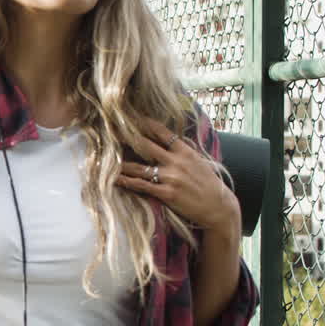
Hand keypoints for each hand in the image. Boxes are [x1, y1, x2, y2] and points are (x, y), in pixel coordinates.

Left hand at [116, 118, 240, 237]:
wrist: (218, 207)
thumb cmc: (209, 185)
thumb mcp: (199, 162)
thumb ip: (183, 151)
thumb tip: (172, 141)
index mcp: (185, 151)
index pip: (162, 132)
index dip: (145, 124)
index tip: (132, 117)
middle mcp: (176, 161)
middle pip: (146, 145)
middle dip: (127, 137)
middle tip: (111, 131)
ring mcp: (171, 177)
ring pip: (139, 167)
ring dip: (121, 163)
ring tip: (106, 158)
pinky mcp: (167, 193)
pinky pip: (142, 186)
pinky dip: (127, 182)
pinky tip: (115, 179)